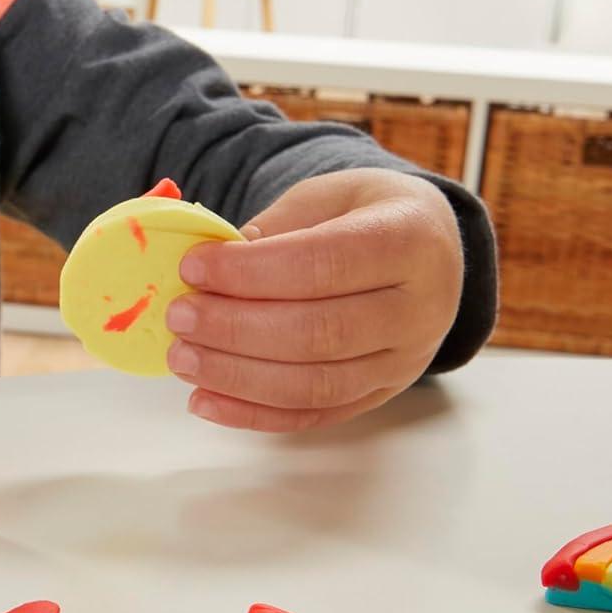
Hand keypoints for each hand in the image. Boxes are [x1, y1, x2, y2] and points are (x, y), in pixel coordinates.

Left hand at [165, 168, 463, 431]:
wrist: (431, 253)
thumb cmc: (368, 216)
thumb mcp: (329, 197)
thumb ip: (276, 230)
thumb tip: (208, 273)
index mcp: (408, 240)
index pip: (323, 265)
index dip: (251, 272)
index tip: (194, 269)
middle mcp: (417, 309)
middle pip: (319, 332)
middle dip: (237, 328)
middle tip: (180, 317)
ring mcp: (402, 362)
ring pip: (315, 385)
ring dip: (238, 377)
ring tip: (184, 358)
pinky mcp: (379, 395)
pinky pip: (313, 415)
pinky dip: (253, 415)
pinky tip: (205, 401)